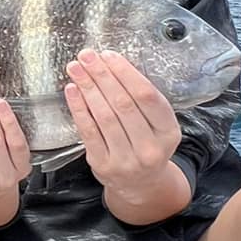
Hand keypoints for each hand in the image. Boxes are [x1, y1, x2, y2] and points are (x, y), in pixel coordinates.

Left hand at [64, 49, 180, 198]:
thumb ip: (142, 101)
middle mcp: (150, 149)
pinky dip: (79, 108)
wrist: (141, 184)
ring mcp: (126, 160)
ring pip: (104, 116)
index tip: (108, 55)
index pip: (147, 96)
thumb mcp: (158, 125)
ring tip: (76, 68)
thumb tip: (110, 64)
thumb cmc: (147, 144)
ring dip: (87, 88)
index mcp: (169, 133)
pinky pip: (88, 131)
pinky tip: (72, 90)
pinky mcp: (103, 165)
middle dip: (102, 75)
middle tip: (87, 56)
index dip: (125, 73)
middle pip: (123, 104)